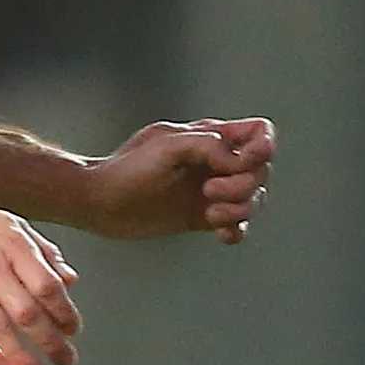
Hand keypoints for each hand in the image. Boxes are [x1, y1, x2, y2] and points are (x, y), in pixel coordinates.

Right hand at [0, 206, 80, 364]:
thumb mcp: (8, 227)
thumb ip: (42, 251)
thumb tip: (70, 279)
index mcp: (12, 243)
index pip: (48, 284)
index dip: (65, 311)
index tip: (72, 328)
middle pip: (28, 311)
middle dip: (51, 341)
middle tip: (66, 359)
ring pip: (0, 329)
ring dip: (23, 358)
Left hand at [79, 118, 276, 243]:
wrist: (101, 202)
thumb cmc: (127, 168)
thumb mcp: (166, 145)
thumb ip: (206, 144)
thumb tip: (236, 162)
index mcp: (207, 137)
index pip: (258, 132)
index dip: (263, 147)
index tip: (242, 162)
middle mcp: (213, 162)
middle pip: (261, 171)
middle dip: (245, 185)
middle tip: (209, 191)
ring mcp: (210, 190)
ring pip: (254, 199)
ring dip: (240, 210)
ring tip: (212, 214)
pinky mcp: (202, 217)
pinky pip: (238, 225)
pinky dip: (235, 230)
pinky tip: (217, 232)